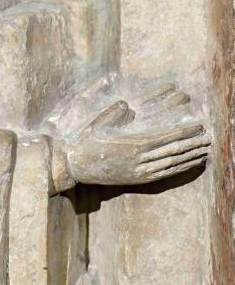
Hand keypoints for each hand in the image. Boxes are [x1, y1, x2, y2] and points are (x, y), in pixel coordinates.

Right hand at [68, 89, 209, 184]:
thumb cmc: (85, 141)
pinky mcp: (136, 179)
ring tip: (204, 151)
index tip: (197, 126)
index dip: (182, 133)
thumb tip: (127, 105)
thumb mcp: (97, 123)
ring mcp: (138, 172)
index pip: (164, 138)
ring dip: (189, 158)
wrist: (75, 165)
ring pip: (170, 165)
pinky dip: (178, 169)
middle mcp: (138, 161)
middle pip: (171, 152)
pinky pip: (163, 174)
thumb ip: (114, 113)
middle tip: (208, 138)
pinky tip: (188, 164)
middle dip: (191, 145)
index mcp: (131, 146)